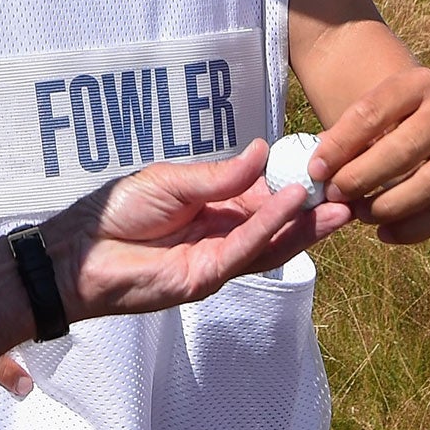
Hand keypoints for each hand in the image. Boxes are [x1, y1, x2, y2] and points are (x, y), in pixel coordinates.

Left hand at [40, 140, 352, 323]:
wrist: (80, 250)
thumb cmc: (118, 212)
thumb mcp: (173, 182)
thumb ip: (221, 175)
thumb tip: (263, 151)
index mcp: (214, 210)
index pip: (262, 198)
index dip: (291, 187)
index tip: (323, 169)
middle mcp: (222, 236)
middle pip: (275, 226)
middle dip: (311, 213)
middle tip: (348, 194)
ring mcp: (217, 260)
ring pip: (270, 243)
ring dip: (304, 225)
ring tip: (337, 205)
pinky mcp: (206, 277)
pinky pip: (246, 250)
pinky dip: (271, 228)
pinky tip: (292, 207)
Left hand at [307, 68, 429, 240]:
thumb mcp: (401, 100)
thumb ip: (362, 126)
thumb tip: (318, 163)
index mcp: (421, 84)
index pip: (371, 113)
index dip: (339, 144)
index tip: (315, 169)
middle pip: (399, 153)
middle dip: (359, 179)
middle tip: (334, 196)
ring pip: (425, 187)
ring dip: (384, 207)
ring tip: (358, 215)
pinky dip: (411, 229)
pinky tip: (385, 232)